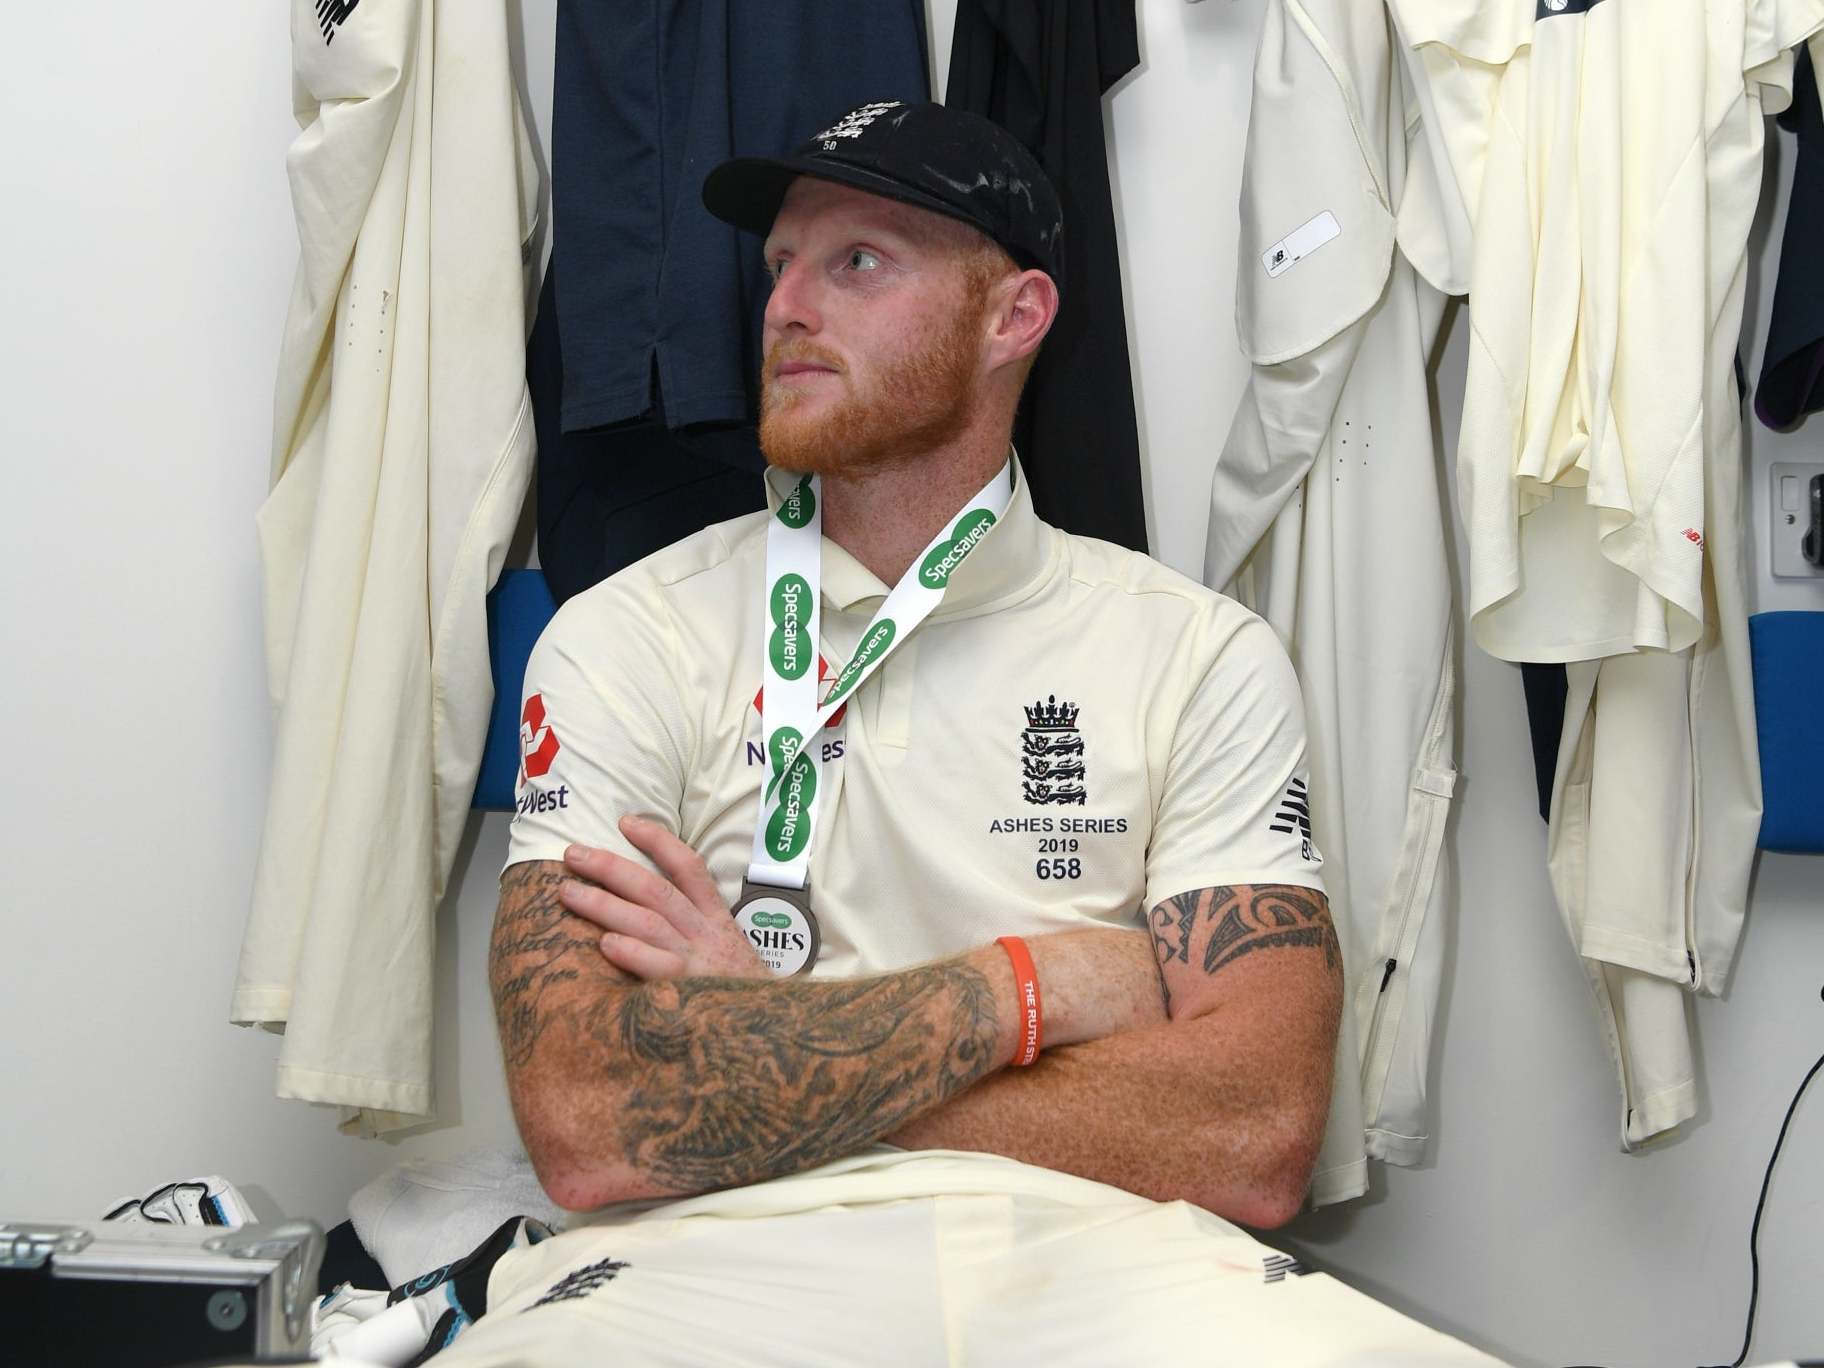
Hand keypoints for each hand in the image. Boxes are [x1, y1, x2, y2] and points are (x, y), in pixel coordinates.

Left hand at [559, 816, 766, 980]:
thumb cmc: (740, 991)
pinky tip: (606, 943)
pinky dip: (632, 952)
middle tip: (573, 854)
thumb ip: (697, 928)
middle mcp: (705, 933)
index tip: (626, 822)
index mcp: (715, 918)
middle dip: (611, 867)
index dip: (658, 841)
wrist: (772, 1028)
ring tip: (568, 892)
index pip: (688, 867)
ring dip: (604, 904)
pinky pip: (658, 967)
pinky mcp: (691, 992)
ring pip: (648, 922)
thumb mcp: (727, 949)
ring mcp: (698, 961)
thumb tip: (648, 906)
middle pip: (655, 889)